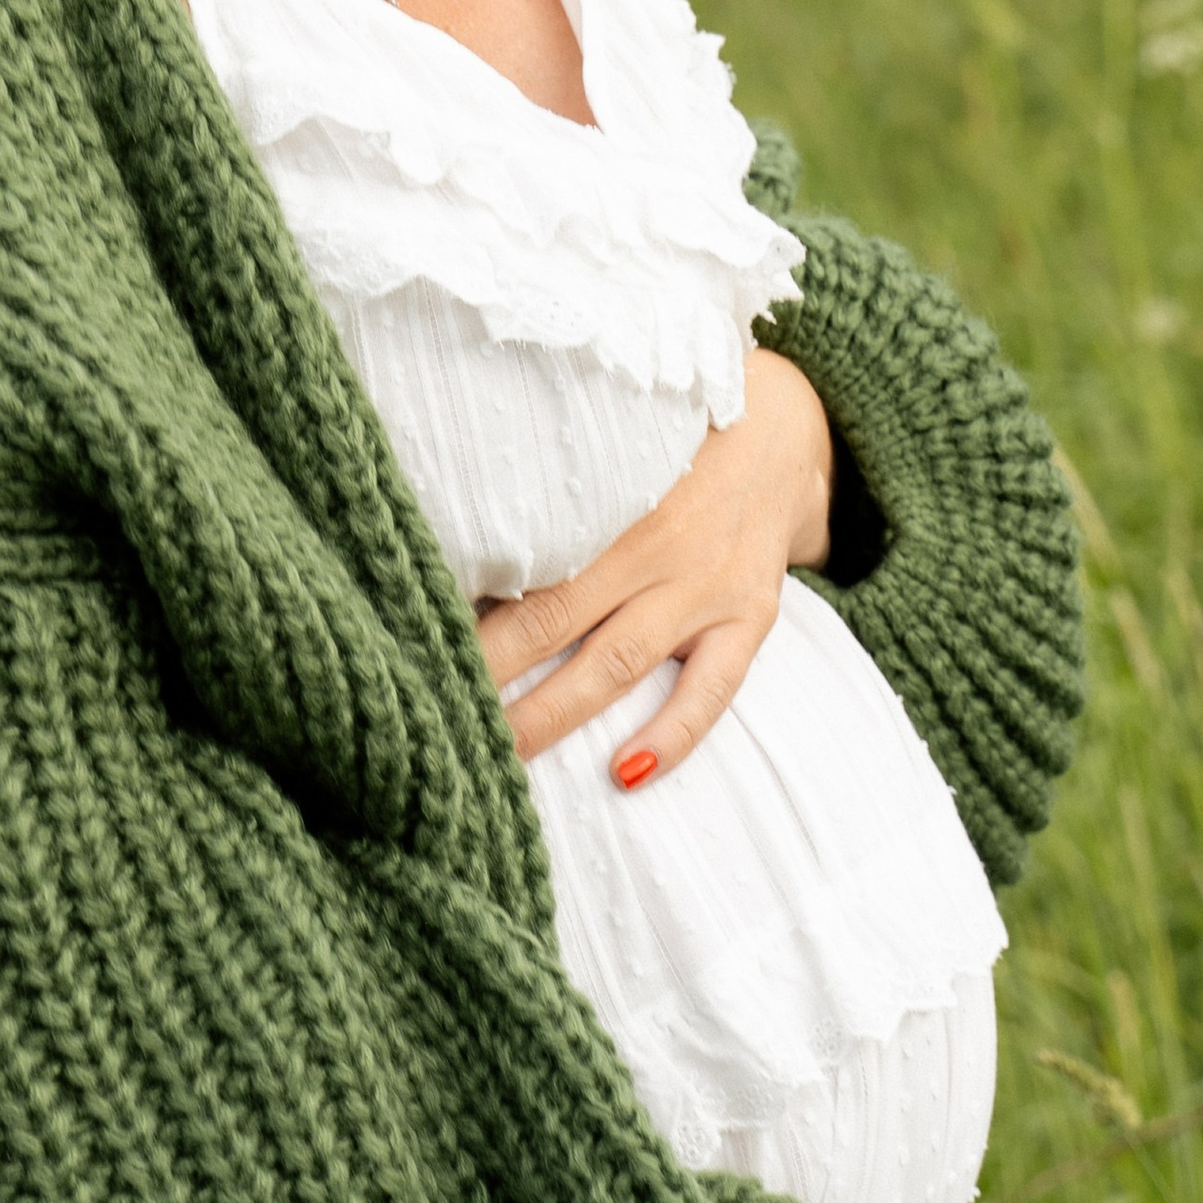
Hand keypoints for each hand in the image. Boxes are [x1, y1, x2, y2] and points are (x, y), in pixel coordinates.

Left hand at [476, 350, 834, 788]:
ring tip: (502, 759)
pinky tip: (627, 773)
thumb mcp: (611, 446)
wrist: (788, 428)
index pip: (519, 568)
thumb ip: (552, 492)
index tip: (414, 647)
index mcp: (607, 501)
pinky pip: (712, 689)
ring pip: (618, 663)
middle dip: (491, 676)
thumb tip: (451, 533)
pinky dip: (672, 734)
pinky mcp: (749, 618)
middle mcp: (654, 547)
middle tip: (435, 715)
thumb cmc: (670, 439)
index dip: (465, 615)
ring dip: (555, 715)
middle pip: (554, 622)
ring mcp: (706, 587)